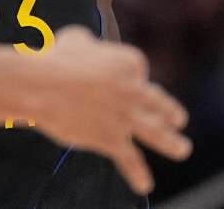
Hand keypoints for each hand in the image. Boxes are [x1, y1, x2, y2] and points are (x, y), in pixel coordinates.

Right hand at [30, 27, 191, 195]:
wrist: (41, 85)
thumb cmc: (55, 58)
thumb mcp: (76, 38)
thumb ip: (90, 44)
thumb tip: (87, 49)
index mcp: (129, 62)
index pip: (139, 71)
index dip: (128, 76)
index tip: (111, 79)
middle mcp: (135, 90)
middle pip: (157, 102)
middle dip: (169, 111)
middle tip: (179, 119)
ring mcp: (126, 117)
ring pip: (155, 132)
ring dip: (171, 143)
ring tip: (182, 149)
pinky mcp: (112, 139)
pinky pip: (129, 159)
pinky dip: (137, 173)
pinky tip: (145, 184)